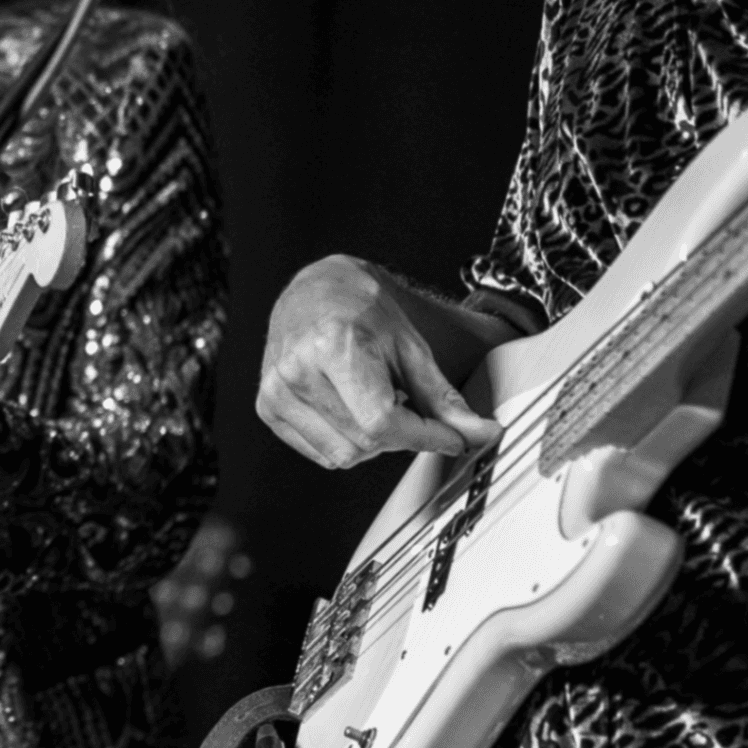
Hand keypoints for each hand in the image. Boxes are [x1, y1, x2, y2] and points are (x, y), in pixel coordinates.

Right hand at [257, 254, 500, 467]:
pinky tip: (348, 409)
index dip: (425, 437)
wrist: (318, 291)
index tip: (452, 438)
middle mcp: (297, 371)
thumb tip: (478, 434)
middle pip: (365, 442)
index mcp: (332, 346)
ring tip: (372, 402)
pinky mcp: (268, 407)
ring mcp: (277, 392)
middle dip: (401, 435)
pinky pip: (321, 454)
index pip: (382, 422)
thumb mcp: (411, 347)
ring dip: (372, 442)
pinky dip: (346, 442)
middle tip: (407, 405)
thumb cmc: (362, 311)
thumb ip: (443, 398)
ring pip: (343, 455)